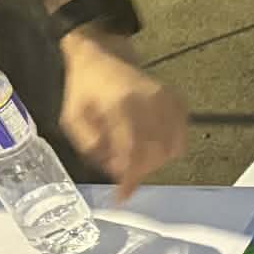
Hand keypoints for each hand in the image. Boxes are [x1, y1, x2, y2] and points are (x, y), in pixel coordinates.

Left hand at [59, 29, 188, 200]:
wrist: (102, 56)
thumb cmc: (85, 88)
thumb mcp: (72, 118)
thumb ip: (90, 146)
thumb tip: (114, 169)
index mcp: (122, 105)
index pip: (133, 151)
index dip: (130, 178)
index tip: (124, 196)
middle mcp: (151, 102)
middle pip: (155, 155)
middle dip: (139, 170)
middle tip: (123, 170)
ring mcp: (168, 101)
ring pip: (171, 150)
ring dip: (153, 162)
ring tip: (134, 153)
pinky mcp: (178, 102)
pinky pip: (181, 139)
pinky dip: (168, 150)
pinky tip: (151, 144)